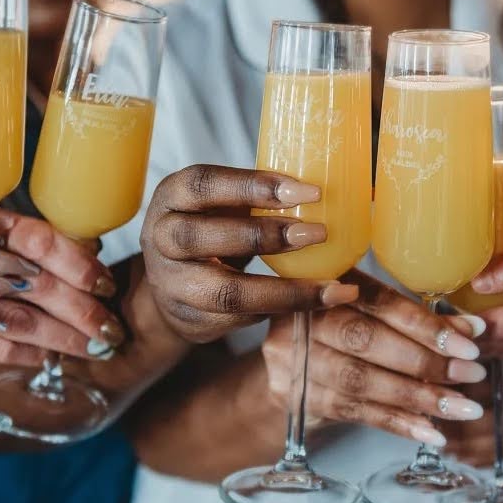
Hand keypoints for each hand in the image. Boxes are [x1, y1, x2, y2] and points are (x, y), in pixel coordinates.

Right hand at [0, 207, 125, 361]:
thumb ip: (31, 246)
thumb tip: (92, 254)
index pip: (40, 239)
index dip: (78, 262)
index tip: (105, 285)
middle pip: (37, 283)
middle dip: (83, 311)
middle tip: (113, 332)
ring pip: (20, 320)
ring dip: (62, 338)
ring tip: (94, 350)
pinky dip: (21, 354)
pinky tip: (45, 358)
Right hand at [142, 165, 358, 343]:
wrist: (170, 287)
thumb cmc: (211, 230)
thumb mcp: (221, 204)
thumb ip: (258, 196)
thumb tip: (341, 186)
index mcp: (172, 196)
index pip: (204, 184)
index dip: (254, 186)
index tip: (308, 191)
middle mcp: (162, 238)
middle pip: (202, 236)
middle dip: (265, 235)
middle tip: (319, 232)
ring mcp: (172, 284)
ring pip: (224, 291)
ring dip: (283, 289)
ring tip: (329, 285)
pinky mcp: (191, 319)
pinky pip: (240, 319)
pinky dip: (282, 310)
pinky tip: (317, 301)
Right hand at [263, 270, 487, 445]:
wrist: (283, 366)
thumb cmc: (338, 330)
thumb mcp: (369, 312)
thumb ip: (412, 319)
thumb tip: (472, 329)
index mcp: (325, 280)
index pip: (379, 302)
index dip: (425, 324)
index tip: (468, 342)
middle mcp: (301, 316)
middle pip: (366, 341)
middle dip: (426, 361)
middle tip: (471, 374)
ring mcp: (291, 359)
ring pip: (361, 381)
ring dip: (418, 397)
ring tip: (460, 407)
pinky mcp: (294, 397)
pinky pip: (353, 412)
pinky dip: (397, 423)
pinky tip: (430, 431)